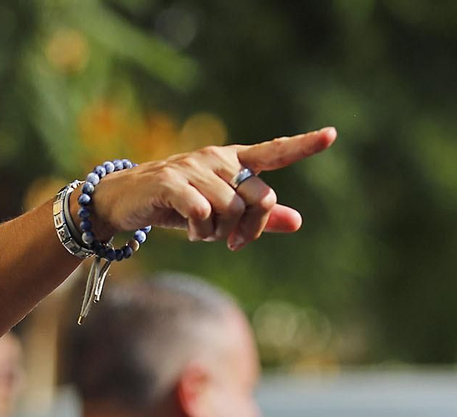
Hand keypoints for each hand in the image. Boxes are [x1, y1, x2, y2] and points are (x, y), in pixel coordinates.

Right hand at [88, 128, 336, 250]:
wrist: (124, 202)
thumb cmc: (176, 206)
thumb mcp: (219, 212)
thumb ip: (258, 217)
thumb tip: (298, 222)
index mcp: (233, 161)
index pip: (273, 152)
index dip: (303, 146)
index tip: (332, 135)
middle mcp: (217, 158)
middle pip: (260, 196)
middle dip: (252, 228)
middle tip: (234, 242)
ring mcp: (193, 167)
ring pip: (232, 210)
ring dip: (221, 233)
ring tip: (203, 233)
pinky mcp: (171, 182)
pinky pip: (203, 212)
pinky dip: (201, 231)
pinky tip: (192, 231)